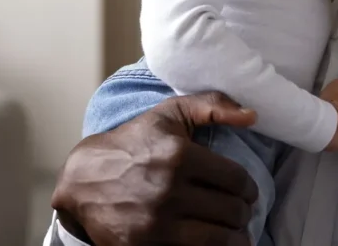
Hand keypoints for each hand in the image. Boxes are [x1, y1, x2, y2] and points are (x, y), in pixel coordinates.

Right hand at [51, 92, 259, 245]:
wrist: (84, 178)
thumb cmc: (133, 143)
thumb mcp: (169, 114)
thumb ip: (212, 106)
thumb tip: (253, 115)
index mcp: (179, 155)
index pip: (238, 181)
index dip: (249, 188)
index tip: (246, 192)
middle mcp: (168, 190)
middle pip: (232, 213)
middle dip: (242, 213)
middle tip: (238, 212)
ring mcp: (155, 223)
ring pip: (220, 240)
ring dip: (234, 238)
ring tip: (233, 232)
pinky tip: (210, 241)